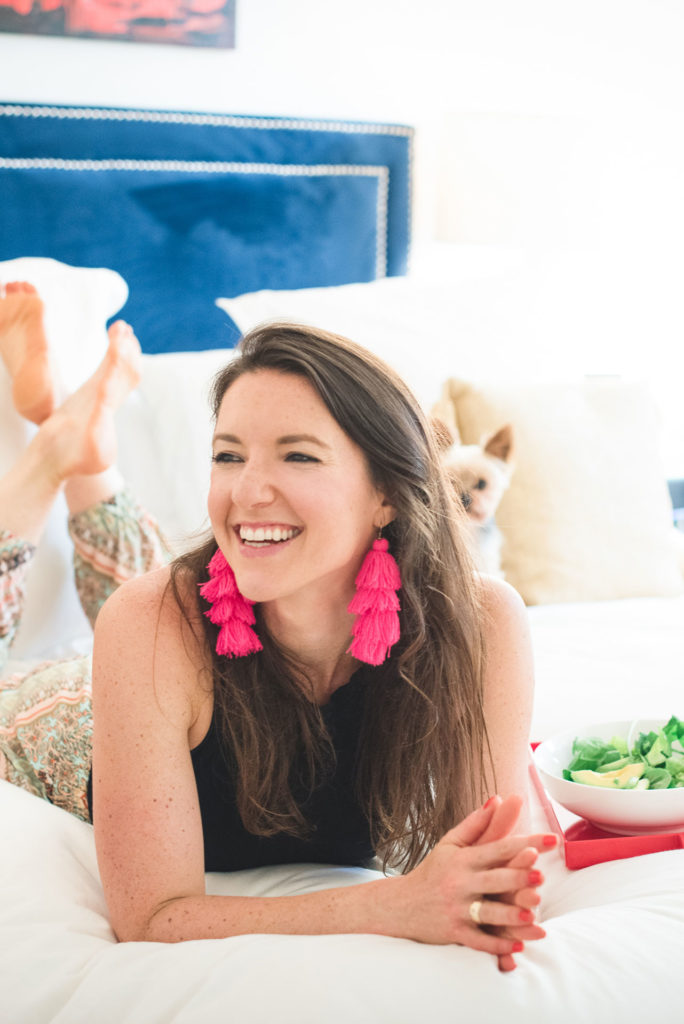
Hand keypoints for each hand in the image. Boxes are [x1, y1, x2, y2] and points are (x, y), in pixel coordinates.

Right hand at [390, 798, 555, 963]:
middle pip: (494, 879)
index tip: (551, 840)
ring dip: (510, 915)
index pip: (498, 848)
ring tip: (532, 915)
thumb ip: (476, 824)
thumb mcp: (449, 844)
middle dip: (516, 878)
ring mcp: (456, 909)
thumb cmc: (433, 871)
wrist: (400, 905)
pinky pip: (478, 941)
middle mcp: (460, 882)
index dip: (525, 843)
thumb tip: (498, 798)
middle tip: (540, 876)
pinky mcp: (454, 932)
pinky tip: (517, 948)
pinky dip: (497, 946)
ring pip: (487, 912)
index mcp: (463, 859)